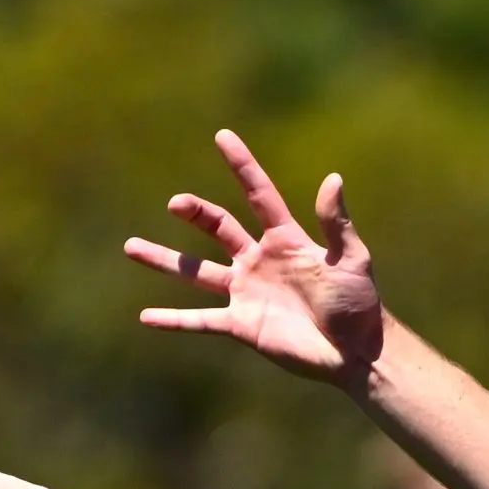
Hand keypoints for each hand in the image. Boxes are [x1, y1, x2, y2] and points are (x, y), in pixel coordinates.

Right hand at [125, 131, 385, 386]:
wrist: (355, 352)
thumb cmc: (359, 304)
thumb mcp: (351, 258)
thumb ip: (335, 222)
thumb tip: (333, 177)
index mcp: (285, 239)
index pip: (258, 194)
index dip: (242, 165)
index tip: (222, 136)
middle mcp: (258, 261)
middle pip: (218, 228)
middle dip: (196, 214)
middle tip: (176, 202)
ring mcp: (246, 293)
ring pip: (196, 273)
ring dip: (164, 260)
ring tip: (130, 247)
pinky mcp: (241, 325)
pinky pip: (200, 320)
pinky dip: (173, 320)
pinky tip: (145, 317)